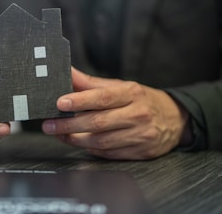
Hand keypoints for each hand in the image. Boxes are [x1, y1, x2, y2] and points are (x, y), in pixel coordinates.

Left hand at [42, 67, 189, 159]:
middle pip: (98, 122)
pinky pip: (107, 153)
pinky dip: (89, 148)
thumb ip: (91, 83)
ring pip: (101, 141)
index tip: (60, 103)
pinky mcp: (139, 152)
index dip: (80, 101)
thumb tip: (67, 73)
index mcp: (132, 94)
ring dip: (75, 139)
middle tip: (49, 125)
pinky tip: (76, 142)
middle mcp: (137, 114)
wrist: (175, 119)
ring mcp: (139, 135)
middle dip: (69, 125)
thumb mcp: (120, 86)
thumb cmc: (142, 100)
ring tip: (58, 134)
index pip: (102, 97)